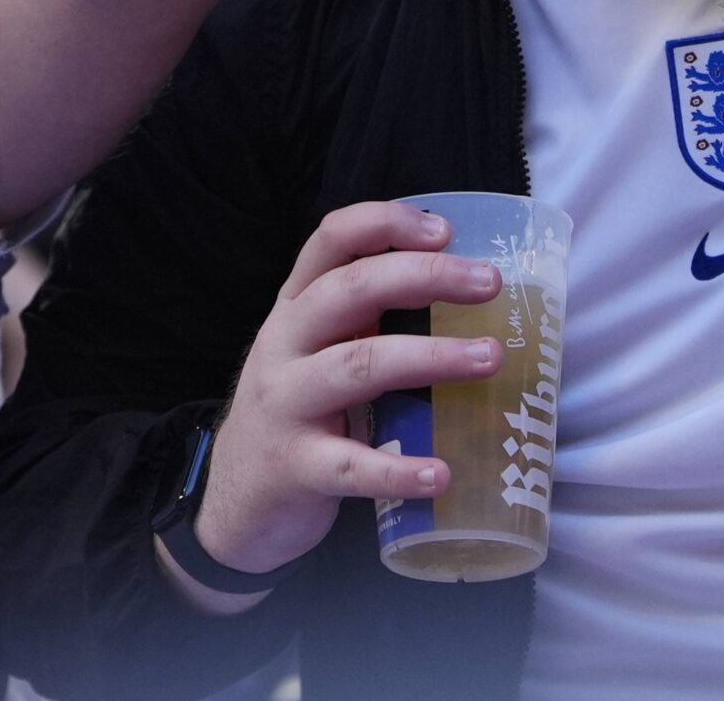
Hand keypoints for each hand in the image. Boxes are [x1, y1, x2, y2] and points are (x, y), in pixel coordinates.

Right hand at [186, 201, 501, 582]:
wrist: (234, 500)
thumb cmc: (298, 411)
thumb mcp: (317, 349)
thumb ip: (367, 318)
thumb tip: (465, 289)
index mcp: (297, 306)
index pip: (332, 240)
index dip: (385, 223)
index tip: (444, 229)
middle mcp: (284, 343)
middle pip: (351, 290)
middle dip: (424, 276)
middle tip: (489, 283)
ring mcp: (285, 404)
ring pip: (357, 366)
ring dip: (431, 357)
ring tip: (489, 358)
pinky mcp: (294, 467)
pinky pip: (350, 465)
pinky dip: (398, 469)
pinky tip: (441, 474)